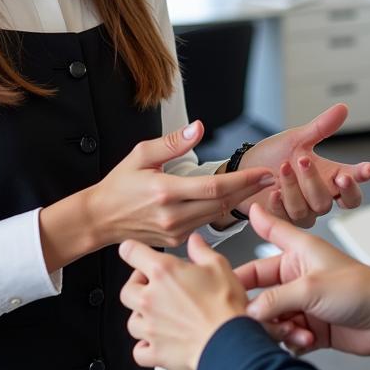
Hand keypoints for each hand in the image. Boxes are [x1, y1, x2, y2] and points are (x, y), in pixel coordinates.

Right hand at [82, 122, 273, 249]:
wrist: (99, 219)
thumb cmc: (118, 185)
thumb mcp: (141, 155)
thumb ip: (172, 142)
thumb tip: (198, 128)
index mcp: (166, 191)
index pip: (214, 187)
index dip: (243, 180)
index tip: (263, 172)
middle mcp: (173, 215)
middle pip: (222, 203)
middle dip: (249, 190)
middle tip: (270, 177)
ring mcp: (175, 232)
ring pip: (216, 215)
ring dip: (238, 201)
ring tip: (257, 186)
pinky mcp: (175, 241)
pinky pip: (204, 224)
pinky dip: (220, 211)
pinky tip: (231, 200)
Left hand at [119, 234, 247, 369]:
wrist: (229, 342)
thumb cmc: (225, 306)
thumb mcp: (219, 265)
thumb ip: (201, 250)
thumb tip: (194, 241)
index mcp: (163, 272)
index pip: (131, 252)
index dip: (131, 249)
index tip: (133, 252)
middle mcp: (151, 299)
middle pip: (126, 290)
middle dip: (137, 286)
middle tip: (152, 286)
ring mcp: (150, 327)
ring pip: (132, 321)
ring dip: (142, 317)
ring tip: (157, 315)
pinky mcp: (156, 352)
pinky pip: (139, 351)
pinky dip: (145, 347)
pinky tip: (157, 341)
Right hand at [234, 203, 369, 355]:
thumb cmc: (357, 287)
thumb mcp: (310, 287)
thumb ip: (274, 298)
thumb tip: (246, 309)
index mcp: (296, 255)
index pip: (257, 259)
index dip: (238, 268)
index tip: (215, 273)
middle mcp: (296, 278)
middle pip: (261, 294)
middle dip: (259, 310)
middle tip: (257, 320)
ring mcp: (302, 303)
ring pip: (273, 319)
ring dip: (280, 328)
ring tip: (296, 331)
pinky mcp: (311, 327)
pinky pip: (288, 336)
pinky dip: (293, 341)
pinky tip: (307, 340)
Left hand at [235, 104, 369, 227]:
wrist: (246, 169)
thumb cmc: (274, 155)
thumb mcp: (296, 138)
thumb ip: (321, 128)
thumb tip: (342, 109)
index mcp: (329, 176)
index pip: (351, 183)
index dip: (361, 178)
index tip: (368, 169)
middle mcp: (320, 196)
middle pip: (330, 200)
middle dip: (315, 181)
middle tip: (304, 160)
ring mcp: (304, 211)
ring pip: (309, 209)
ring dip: (294, 187)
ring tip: (282, 168)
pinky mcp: (285, 220)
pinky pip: (288, 218)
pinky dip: (280, 203)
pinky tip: (273, 191)